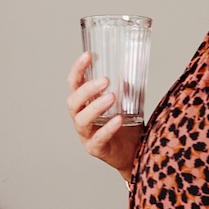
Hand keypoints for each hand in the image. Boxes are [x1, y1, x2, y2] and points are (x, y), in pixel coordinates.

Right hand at [67, 52, 144, 181]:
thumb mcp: (127, 102)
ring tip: (112, 97)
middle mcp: (81, 118)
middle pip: (73, 102)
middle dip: (87, 89)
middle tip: (105, 80)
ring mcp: (86, 134)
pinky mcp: (96, 149)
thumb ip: (125, 87)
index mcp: (84, 104)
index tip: (88, 55)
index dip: (78, 69)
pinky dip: (108, 128)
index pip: (74, 84)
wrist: (135, 153)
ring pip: (81, 120)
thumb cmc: (127, 127)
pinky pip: (98, 138)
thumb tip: (130, 65)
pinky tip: (119, 119)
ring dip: (95, 106)